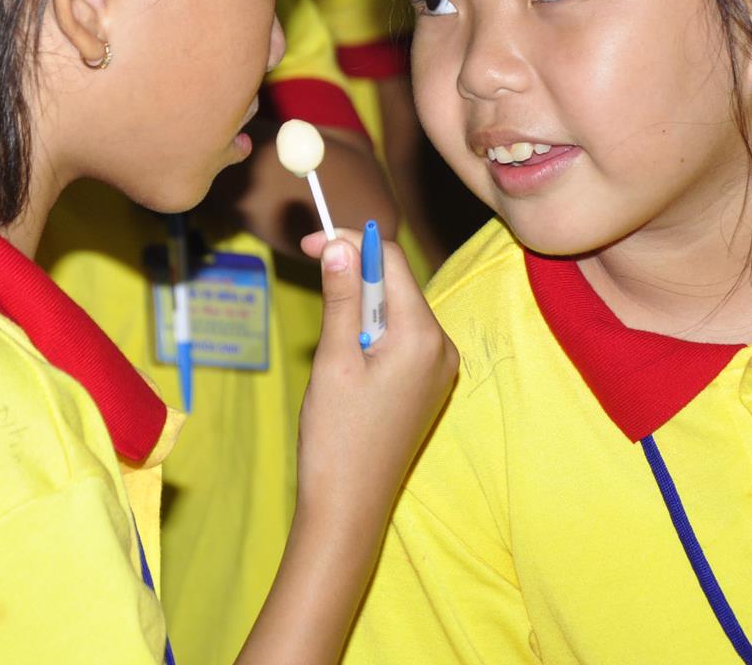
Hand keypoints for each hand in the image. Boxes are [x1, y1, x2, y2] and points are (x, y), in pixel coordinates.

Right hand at [294, 228, 457, 527]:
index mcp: (422, 337)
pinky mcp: (427, 385)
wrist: (350, 507)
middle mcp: (441, 348)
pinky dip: (370, 332)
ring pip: (396, 310)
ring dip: (359, 307)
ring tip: (329, 340)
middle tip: (312, 270)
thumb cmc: (337, 438)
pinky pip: (401, 338)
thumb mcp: (333, 360)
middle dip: (354, 274)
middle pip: (396, 284)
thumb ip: (340, 298)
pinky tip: (346, 357)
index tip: (310, 244)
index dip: (350, 244)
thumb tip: (340, 245)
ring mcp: (438, 369)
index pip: (391, 262)